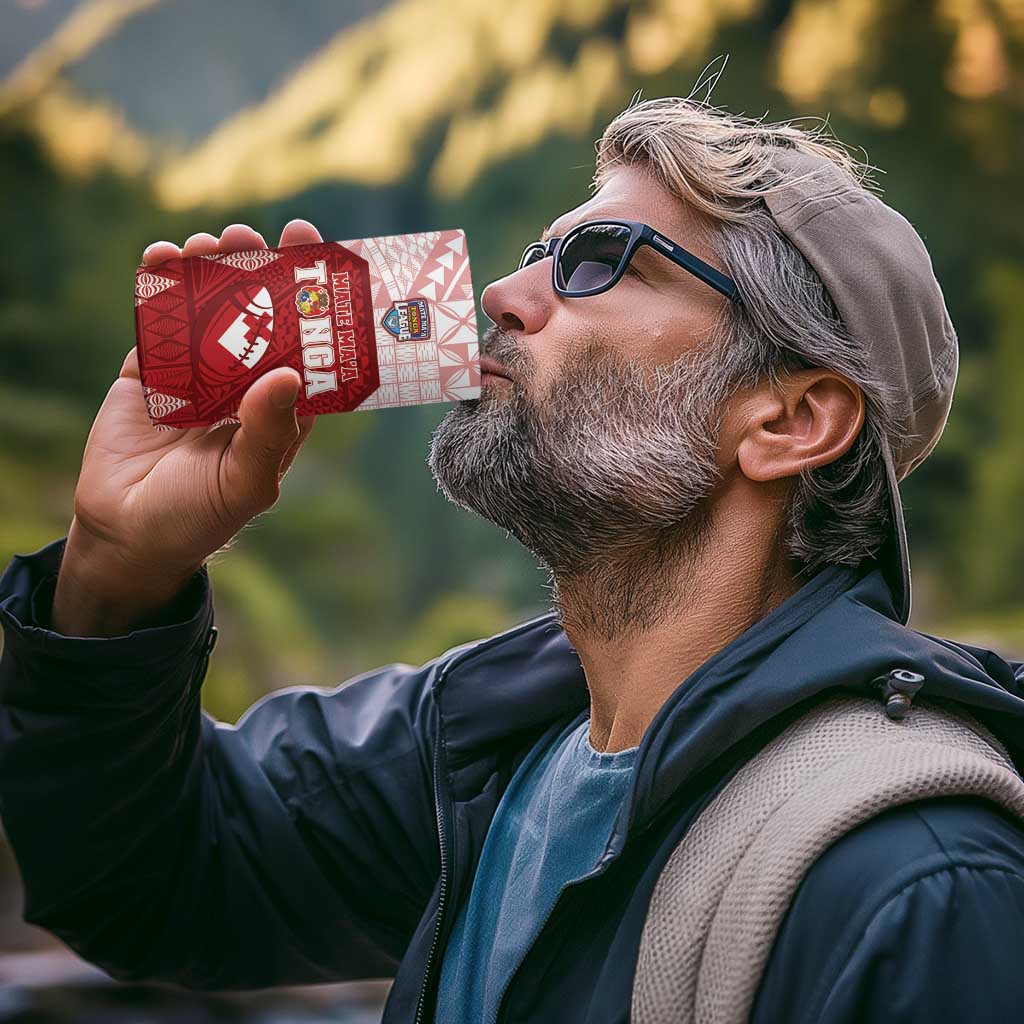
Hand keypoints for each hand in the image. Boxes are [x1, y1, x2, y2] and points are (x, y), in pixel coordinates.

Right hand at [52, 220, 321, 635]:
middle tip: (253, 235)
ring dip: (211, 269)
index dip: (311, 300)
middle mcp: (244, 383)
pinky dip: (159, 286)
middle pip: (258, 314)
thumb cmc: (200, 517)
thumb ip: (268, 432)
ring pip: (209, 308)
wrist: (127, 534)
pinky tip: (162, 257)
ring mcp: (196, 372)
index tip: (315, 252)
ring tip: (210, 242)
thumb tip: (288, 373)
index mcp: (281, 407)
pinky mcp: (151, 370)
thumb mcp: (245, 482)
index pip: (306, 344)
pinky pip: (158, 320)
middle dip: (258, 270)